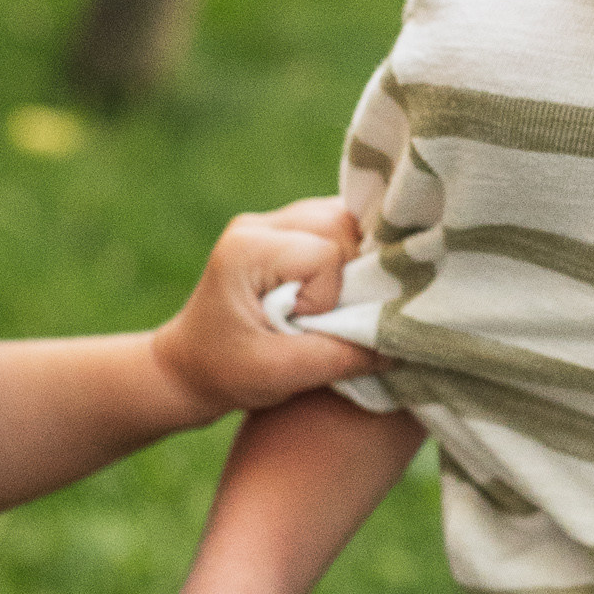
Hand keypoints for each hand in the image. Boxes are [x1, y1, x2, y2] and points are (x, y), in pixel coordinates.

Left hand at [153, 198, 363, 417]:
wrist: (186, 370)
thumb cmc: (225, 374)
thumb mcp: (282, 374)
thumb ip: (342, 356)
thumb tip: (406, 345)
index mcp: (247, 249)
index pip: (325, 253)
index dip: (329, 295)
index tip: (303, 327)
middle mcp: (258, 224)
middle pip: (340, 223)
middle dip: (351, 271)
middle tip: (326, 315)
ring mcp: (270, 223)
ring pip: (344, 219)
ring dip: (354, 261)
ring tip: (332, 302)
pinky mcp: (284, 232)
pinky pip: (336, 228)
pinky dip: (348, 256)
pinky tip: (338, 287)